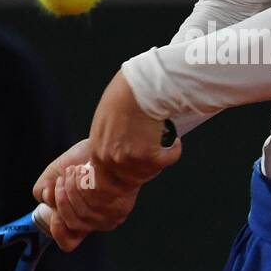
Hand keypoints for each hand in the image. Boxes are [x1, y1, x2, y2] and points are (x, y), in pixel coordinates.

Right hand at [33, 139, 136, 251]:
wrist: (109, 143)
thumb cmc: (84, 159)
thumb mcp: (56, 174)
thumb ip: (44, 189)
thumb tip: (46, 199)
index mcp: (82, 219)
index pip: (68, 242)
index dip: (57, 230)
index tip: (54, 212)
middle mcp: (97, 222)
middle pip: (72, 224)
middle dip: (62, 200)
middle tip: (62, 180)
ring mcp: (110, 217)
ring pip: (81, 215)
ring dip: (71, 188)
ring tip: (75, 170)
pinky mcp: (120, 207)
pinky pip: (92, 203)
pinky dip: (83, 184)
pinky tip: (86, 170)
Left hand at [89, 70, 181, 186]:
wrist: (139, 87)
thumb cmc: (124, 96)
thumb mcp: (104, 122)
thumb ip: (107, 142)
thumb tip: (118, 151)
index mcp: (97, 151)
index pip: (104, 181)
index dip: (121, 182)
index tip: (134, 176)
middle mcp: (110, 159)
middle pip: (130, 181)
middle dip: (144, 171)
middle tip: (154, 158)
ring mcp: (128, 160)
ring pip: (150, 173)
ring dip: (160, 159)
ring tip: (163, 142)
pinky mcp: (149, 156)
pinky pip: (167, 161)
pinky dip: (174, 151)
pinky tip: (174, 140)